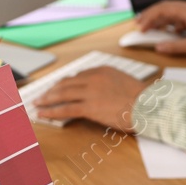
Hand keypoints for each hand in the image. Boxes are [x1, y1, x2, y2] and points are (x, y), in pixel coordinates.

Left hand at [32, 66, 150, 129]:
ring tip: (38, 104)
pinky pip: (65, 108)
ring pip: (62, 94)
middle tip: (42, 95)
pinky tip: (43, 114)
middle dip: (52, 90)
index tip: (58, 88)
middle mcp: (94, 78)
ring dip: (47, 99)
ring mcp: (90, 92)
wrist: (147, 106)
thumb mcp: (125, 84)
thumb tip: (103, 93)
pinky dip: (51, 111)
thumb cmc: (142, 99)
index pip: (78, 76)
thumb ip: (111, 84)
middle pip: (66, 83)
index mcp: (102, 70)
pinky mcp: (89, 106)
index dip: (65, 83)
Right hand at [136, 0, 185, 56]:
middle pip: (165, 7)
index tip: (140, 27)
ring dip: (161, 19)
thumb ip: (175, 47)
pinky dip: (172, 22)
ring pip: (172, 11)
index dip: (148, 18)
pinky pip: (181, 15)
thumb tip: (159, 48)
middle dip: (151, 15)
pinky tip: (171, 32)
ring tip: (152, 28)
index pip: (162, 10)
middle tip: (140, 24)